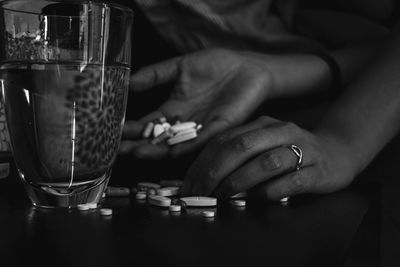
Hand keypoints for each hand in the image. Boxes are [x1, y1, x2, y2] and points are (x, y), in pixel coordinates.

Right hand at [120, 48, 273, 158]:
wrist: (249, 67)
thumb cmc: (217, 65)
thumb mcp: (180, 66)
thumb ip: (156, 74)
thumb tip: (127, 81)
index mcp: (174, 107)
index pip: (148, 123)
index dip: (131, 128)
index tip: (113, 132)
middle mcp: (184, 122)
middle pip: (157, 138)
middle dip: (137, 144)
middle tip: (117, 150)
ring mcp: (201, 127)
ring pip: (174, 144)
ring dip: (155, 149)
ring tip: (135, 152)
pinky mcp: (219, 128)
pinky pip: (199, 140)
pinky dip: (184, 146)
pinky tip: (168, 150)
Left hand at [180, 116, 357, 199]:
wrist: (338, 150)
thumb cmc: (292, 151)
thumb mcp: (263, 145)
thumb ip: (238, 155)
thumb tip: (203, 178)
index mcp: (262, 125)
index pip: (224, 140)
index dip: (203, 163)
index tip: (188, 184)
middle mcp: (280, 131)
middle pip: (241, 147)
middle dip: (215, 171)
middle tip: (201, 192)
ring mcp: (301, 148)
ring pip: (266, 162)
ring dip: (241, 180)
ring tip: (224, 195)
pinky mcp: (317, 169)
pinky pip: (292, 180)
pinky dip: (273, 190)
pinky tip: (260, 198)